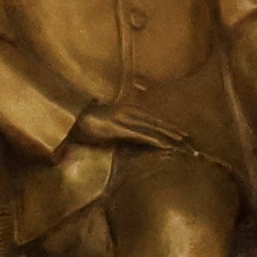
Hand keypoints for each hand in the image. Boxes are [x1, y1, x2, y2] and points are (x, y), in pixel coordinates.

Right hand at [68, 102, 186, 156]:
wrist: (66, 118)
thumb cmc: (82, 123)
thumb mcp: (104, 124)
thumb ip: (116, 128)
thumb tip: (124, 136)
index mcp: (126, 110)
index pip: (151, 119)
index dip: (166, 126)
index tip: (181, 133)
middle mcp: (128, 112)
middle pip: (156, 122)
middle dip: (173, 131)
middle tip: (190, 139)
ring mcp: (124, 119)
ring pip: (153, 128)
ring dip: (170, 136)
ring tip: (184, 142)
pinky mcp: (118, 128)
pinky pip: (142, 135)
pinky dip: (157, 140)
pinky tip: (168, 146)